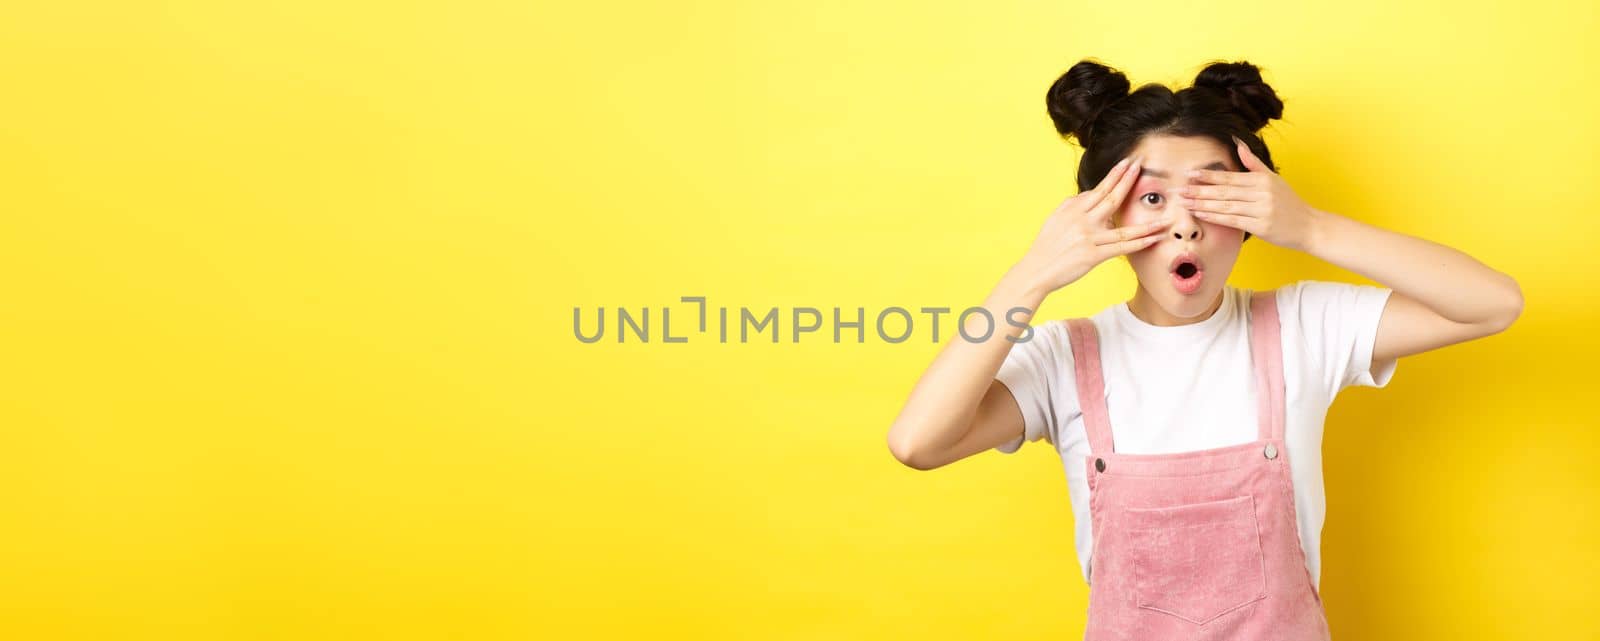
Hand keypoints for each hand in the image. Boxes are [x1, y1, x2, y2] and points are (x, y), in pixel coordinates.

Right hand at [1011, 155, 1174, 296]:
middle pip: (1111, 198)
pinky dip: (1139, 243)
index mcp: (1073, 209)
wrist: (1036, 269)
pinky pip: (1121, 248)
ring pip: (1123, 227)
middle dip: (1128, 181)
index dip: (1115, 175)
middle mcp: (1082, 220)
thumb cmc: (1046, 245)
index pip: (1099, 189)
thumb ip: (1073, 205)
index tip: (1128, 163)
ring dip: (1147, 223)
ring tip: (1165, 217)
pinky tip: (1154, 238)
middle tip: (1142, 167)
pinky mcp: (1092, 256)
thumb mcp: (1056, 218)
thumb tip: (1090, 194)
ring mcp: (1088, 238)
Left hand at [1177, 136, 1321, 252]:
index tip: (1190, 174)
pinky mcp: (1260, 226)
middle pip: (1224, 191)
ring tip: (1184, 203)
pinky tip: (1201, 214)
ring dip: (1202, 204)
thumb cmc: (1289, 202)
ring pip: (1225, 206)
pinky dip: (1215, 217)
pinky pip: (1233, 221)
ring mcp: (1261, 210)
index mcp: (1262, 180)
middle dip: (1199, 190)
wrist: (1308, 226)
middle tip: (1179, 190)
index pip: (1230, 177)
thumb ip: (1254, 163)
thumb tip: (1238, 144)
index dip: (1208, 176)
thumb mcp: (1274, 179)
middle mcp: (1261, 193)